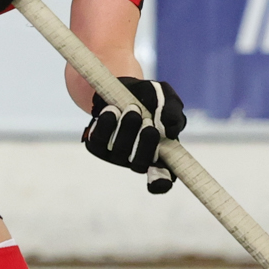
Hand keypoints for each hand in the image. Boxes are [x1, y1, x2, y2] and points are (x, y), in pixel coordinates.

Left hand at [83, 78, 185, 193]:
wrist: (121, 86)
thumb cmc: (148, 96)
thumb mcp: (165, 96)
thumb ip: (172, 110)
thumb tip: (170, 130)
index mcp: (160, 155)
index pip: (162, 179)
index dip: (160, 182)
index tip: (162, 180)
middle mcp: (137, 160)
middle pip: (140, 165)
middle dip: (145, 143)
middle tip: (148, 121)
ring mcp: (116, 155)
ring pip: (120, 151)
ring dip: (127, 128)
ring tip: (132, 108)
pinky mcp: (97, 146)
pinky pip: (99, 140)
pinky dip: (106, 124)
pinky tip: (111, 110)